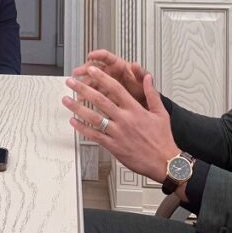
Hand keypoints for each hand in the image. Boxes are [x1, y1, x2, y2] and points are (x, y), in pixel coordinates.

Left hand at [62, 67, 177, 182]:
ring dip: (78, 108)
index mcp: (135, 110)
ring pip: (94, 118)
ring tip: (66, 100)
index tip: (92, 70)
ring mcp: (118, 133)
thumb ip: (152, 93)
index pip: (116, 88)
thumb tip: (147, 77)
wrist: (164, 162)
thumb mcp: (161, 113)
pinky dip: (82, 128)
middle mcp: (125, 120)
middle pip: (100, 100)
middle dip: (83, 89)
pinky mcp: (114, 146)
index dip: (102, 78)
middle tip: (71, 82)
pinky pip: (95, 136)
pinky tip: (73, 122)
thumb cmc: (162, 139)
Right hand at [75, 49, 148, 107]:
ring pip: (91, 80)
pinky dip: (87, 95)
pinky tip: (81, 98)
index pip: (106, 57)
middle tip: (77, 72)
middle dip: (84, 69)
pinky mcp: (103, 93)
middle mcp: (110, 72)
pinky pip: (93, 92)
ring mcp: (105, 82)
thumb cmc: (142, 88)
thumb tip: (135, 65)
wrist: (142, 103)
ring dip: (83, 84)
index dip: (98, 55)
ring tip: (77, 87)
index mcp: (118, 65)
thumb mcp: (142, 81)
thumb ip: (140, 73)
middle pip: (94, 67)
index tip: (91, 55)